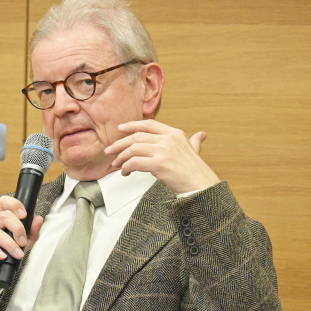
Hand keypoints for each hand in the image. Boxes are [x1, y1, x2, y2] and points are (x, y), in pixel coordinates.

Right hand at [0, 196, 43, 293]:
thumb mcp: (19, 249)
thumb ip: (29, 235)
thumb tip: (38, 219)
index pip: (5, 203)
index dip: (14, 205)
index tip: (24, 215)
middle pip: (4, 215)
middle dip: (17, 229)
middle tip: (23, 243)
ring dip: (9, 244)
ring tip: (17, 255)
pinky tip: (2, 257)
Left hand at [105, 120, 219, 194]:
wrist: (201, 186)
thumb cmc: (196, 171)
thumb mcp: (195, 151)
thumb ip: (194, 142)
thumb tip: (201, 135)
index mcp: (175, 134)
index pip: (149, 124)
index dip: (133, 125)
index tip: (121, 129)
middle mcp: (168, 139)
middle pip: (137, 137)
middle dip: (120, 144)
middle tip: (109, 151)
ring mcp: (163, 151)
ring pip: (133, 149)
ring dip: (121, 158)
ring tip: (116, 165)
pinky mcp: (158, 164)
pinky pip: (134, 162)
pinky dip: (126, 167)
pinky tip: (125, 173)